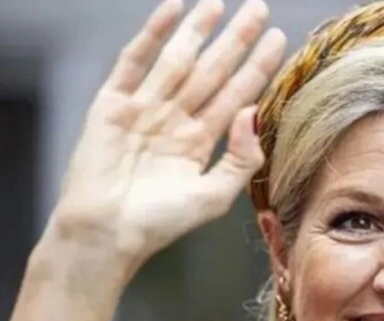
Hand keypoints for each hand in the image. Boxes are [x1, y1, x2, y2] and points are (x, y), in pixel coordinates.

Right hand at [7, 0, 285, 320]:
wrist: (105, 234)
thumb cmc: (157, 224)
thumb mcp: (212, 197)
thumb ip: (240, 158)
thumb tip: (254, 112)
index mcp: (199, 143)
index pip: (235, 96)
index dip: (256, 69)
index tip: (278, 40)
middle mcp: (175, 121)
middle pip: (212, 72)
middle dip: (235, 41)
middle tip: (258, 9)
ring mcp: (144, 109)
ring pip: (178, 61)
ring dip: (198, 31)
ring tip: (220, 3)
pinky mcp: (111, 104)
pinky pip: (135, 62)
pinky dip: (152, 34)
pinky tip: (173, 10)